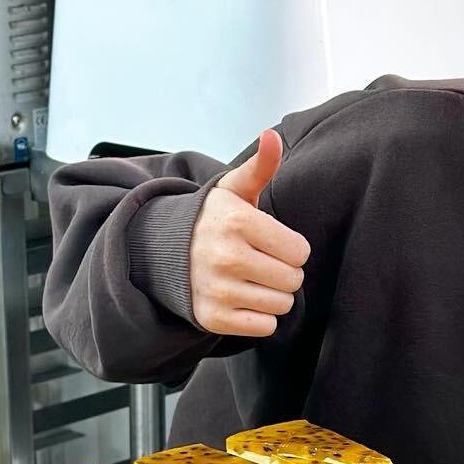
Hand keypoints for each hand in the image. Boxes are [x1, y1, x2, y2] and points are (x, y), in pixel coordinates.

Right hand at [188, 129, 309, 336]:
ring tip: (250, 280)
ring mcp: (218, 290)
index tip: (269, 243)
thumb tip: (273, 136)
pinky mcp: (213, 319)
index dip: (290, 248)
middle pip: (293, 280)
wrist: (163, 253)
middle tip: (260, 262)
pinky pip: (265, 327)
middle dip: (284, 272)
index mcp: (237, 222)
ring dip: (272, 295)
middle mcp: (227, 257)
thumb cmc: (211, 221)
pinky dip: (259, 318)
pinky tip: (242, 300)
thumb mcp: (233, 191)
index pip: (300, 252)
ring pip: (281, 305)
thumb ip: (260, 167)